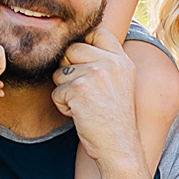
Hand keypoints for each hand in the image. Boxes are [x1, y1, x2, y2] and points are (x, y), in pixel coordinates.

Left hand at [49, 33, 140, 165]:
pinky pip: (56, 92)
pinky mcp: (78, 89)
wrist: (119, 147)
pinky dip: (63, 106)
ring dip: (65, 90)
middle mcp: (111, 63)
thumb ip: (105, 62)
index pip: (98, 32)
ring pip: (60, 72)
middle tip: (83, 92)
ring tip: (85, 105)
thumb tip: (74, 46)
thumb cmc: (114, 119)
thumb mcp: (120, 83)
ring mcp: (95, 74)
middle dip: (68, 69)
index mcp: (122, 61)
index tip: (84, 62)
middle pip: (72, 49)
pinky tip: (80, 115)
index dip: (84, 43)